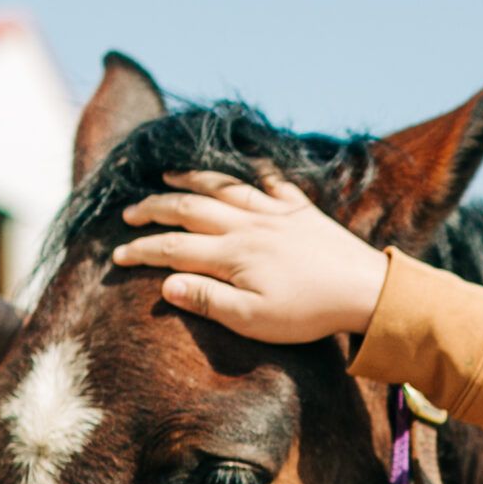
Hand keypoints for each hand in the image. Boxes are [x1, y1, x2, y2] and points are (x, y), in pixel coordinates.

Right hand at [112, 171, 389, 343]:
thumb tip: (166, 284)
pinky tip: (241, 163)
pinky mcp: (300, 208)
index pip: (172, 248)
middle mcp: (247, 225)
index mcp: (231, 255)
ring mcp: (274, 212)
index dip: (140, 250)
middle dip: (153, 208)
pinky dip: (250, 168)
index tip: (116, 256)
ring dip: (190, 179)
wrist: (366, 291)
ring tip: (167, 175)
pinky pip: (269, 178)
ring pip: (222, 186)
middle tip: (129, 213)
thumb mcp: (254, 320)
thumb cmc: (309, 314)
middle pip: (188, 208)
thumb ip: (208, 301)